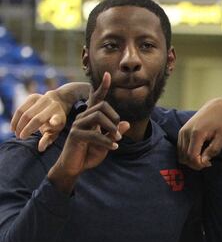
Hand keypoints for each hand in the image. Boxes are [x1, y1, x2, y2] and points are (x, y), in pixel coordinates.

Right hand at [11, 81, 91, 151]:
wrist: (58, 101)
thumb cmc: (56, 121)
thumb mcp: (55, 131)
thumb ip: (48, 139)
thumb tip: (40, 149)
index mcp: (59, 116)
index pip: (57, 119)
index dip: (55, 121)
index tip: (53, 123)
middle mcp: (52, 107)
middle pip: (36, 119)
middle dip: (26, 129)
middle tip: (20, 137)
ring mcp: (43, 100)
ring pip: (25, 113)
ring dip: (18, 124)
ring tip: (16, 133)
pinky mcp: (33, 97)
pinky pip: (20, 108)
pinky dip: (15, 118)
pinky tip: (13, 127)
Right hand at [47, 73, 128, 192]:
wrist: (75, 167)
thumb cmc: (90, 153)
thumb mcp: (107, 142)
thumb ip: (114, 133)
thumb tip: (127, 123)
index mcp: (90, 117)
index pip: (96, 99)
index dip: (102, 87)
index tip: (108, 74)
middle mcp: (83, 117)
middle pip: (102, 106)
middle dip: (114, 117)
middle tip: (119, 133)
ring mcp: (78, 125)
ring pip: (98, 117)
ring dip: (112, 129)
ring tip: (117, 140)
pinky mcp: (75, 135)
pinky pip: (94, 134)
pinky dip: (107, 141)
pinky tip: (113, 148)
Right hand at [178, 97, 221, 169]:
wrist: (216, 107)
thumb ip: (213, 150)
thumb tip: (203, 162)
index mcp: (197, 133)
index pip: (192, 156)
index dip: (199, 164)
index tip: (209, 163)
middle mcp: (186, 132)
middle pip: (184, 157)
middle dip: (195, 164)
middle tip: (207, 162)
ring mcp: (182, 132)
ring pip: (180, 154)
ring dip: (190, 160)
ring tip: (203, 157)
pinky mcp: (181, 132)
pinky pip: (180, 149)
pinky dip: (187, 154)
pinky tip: (198, 152)